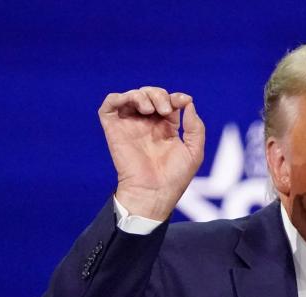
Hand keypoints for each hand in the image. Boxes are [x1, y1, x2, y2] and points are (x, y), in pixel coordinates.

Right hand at [98, 87, 204, 220]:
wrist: (153, 193)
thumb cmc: (174, 178)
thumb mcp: (194, 151)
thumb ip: (195, 127)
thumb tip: (189, 103)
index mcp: (166, 129)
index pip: (169, 103)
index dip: (176, 97)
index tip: (183, 102)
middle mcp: (147, 125)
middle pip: (150, 95)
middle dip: (159, 94)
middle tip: (165, 109)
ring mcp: (130, 126)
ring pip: (132, 96)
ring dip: (142, 94)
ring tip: (150, 110)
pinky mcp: (114, 128)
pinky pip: (110, 103)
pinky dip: (119, 96)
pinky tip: (134, 104)